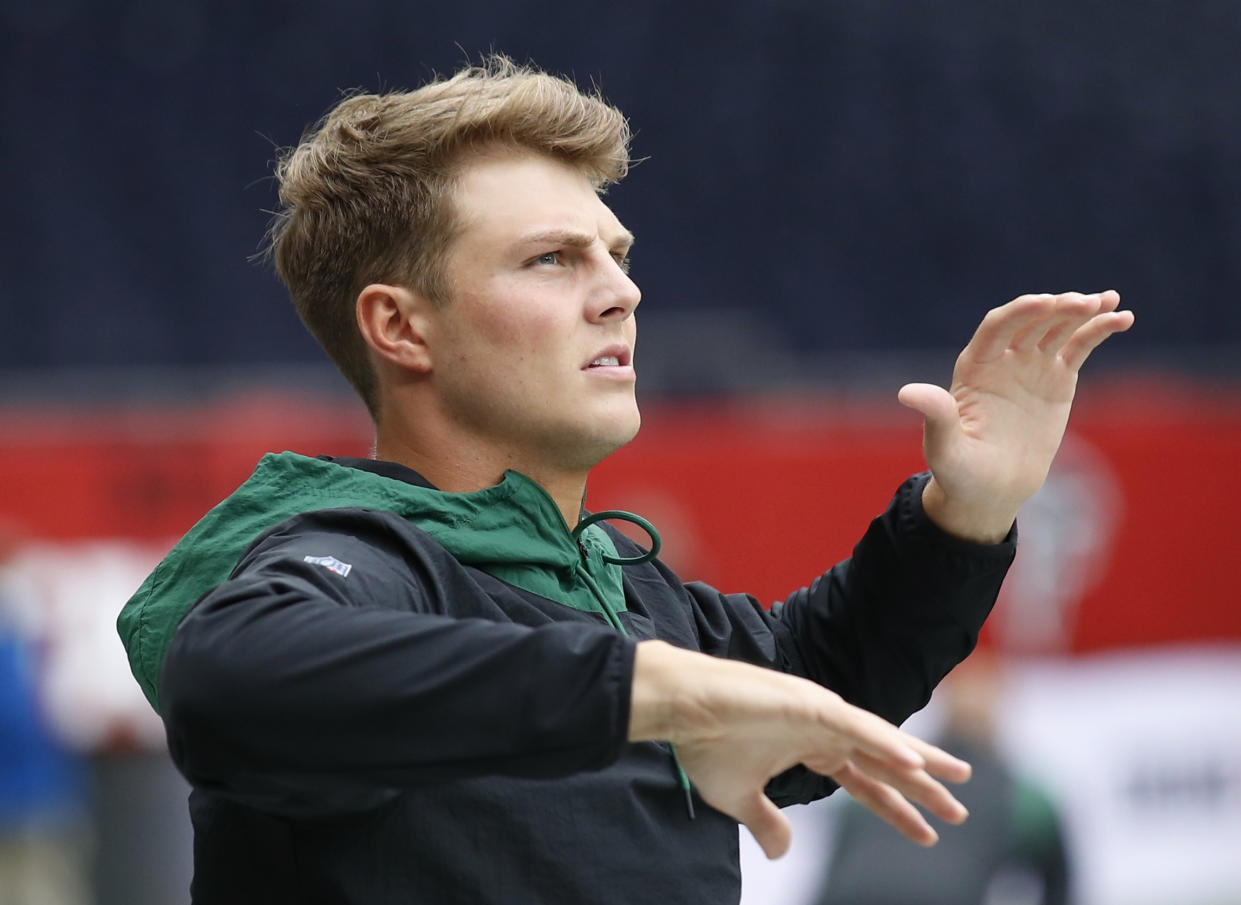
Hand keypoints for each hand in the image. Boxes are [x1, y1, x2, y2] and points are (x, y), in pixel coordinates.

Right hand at [629, 642, 971, 858]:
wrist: (679, 709)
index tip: (928, 832)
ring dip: (921, 760)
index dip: (896, 808)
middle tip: (960, 809)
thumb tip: (782, 853)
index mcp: (811, 747)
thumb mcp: (740, 798)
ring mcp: (820, 714)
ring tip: (957, 777)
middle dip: (924, 786)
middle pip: (884, 762)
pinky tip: (914, 761)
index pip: (865, 783)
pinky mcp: (810, 704)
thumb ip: (767, 823)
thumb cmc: (705, 743)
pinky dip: (886, 743)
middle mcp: (824, 729)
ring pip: (881, 740)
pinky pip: (857, 727)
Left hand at [898, 291, 1133, 541]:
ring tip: (1110, 301)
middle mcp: (1002, 358)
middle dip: (1057, 308)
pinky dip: (1099, 330)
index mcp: (973, 367)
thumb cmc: (959, 471)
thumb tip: (907, 392)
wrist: (991, 489)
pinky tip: (1122, 318)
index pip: (996, 327)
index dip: (1020, 311)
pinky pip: (1079, 347)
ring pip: (1058, 327)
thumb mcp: (945, 447)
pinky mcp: (1058, 378)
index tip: (1046, 301)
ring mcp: (1031, 365)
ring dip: (1083, 311)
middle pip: (1031, 321)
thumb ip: (935, 416)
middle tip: (1085, 302)